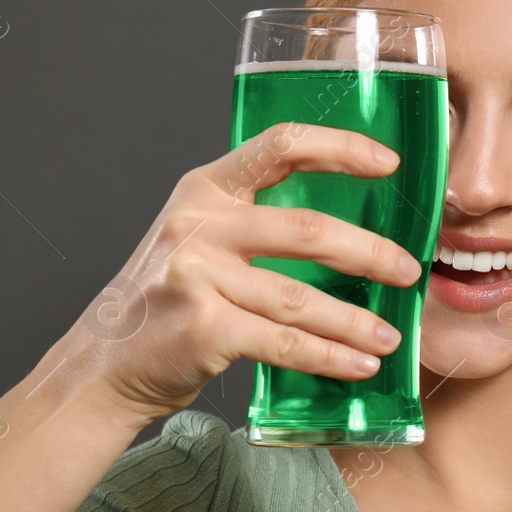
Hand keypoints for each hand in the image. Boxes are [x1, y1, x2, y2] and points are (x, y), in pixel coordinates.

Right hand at [67, 122, 424, 426]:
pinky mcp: (203, 328)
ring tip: (389, 337)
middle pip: (306, 230)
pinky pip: (284, 342)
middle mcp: (199, 224)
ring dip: (355, 321)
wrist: (102, 365)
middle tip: (409, 270)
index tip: (390, 164)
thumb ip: (258, 219)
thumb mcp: (200, 236)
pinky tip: (358, 365)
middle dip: (369, 254)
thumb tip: (356, 230)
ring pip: (300, 297)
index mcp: (206, 188)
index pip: (282, 145)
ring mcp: (196, 276)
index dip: (341, 148)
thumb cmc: (168, 299)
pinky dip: (329, 357)